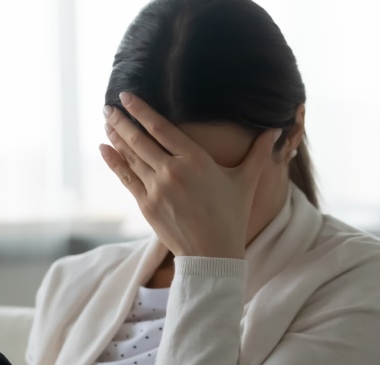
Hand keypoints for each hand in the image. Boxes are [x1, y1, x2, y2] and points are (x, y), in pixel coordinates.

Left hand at [100, 92, 281, 259]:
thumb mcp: (246, 181)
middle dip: (122, 120)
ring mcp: (156, 189)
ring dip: (116, 136)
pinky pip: (126, 177)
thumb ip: (258, 153)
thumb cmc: (231, 217)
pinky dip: (114, 162)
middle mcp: (172, 171)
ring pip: (131, 156)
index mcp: (195, 160)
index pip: (162, 128)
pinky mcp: (147, 205)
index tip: (127, 96)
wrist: (213, 254)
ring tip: (107, 120)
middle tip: (109, 105)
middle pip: (140, 139)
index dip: (142, 111)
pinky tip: (104, 148)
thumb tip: (275, 130)